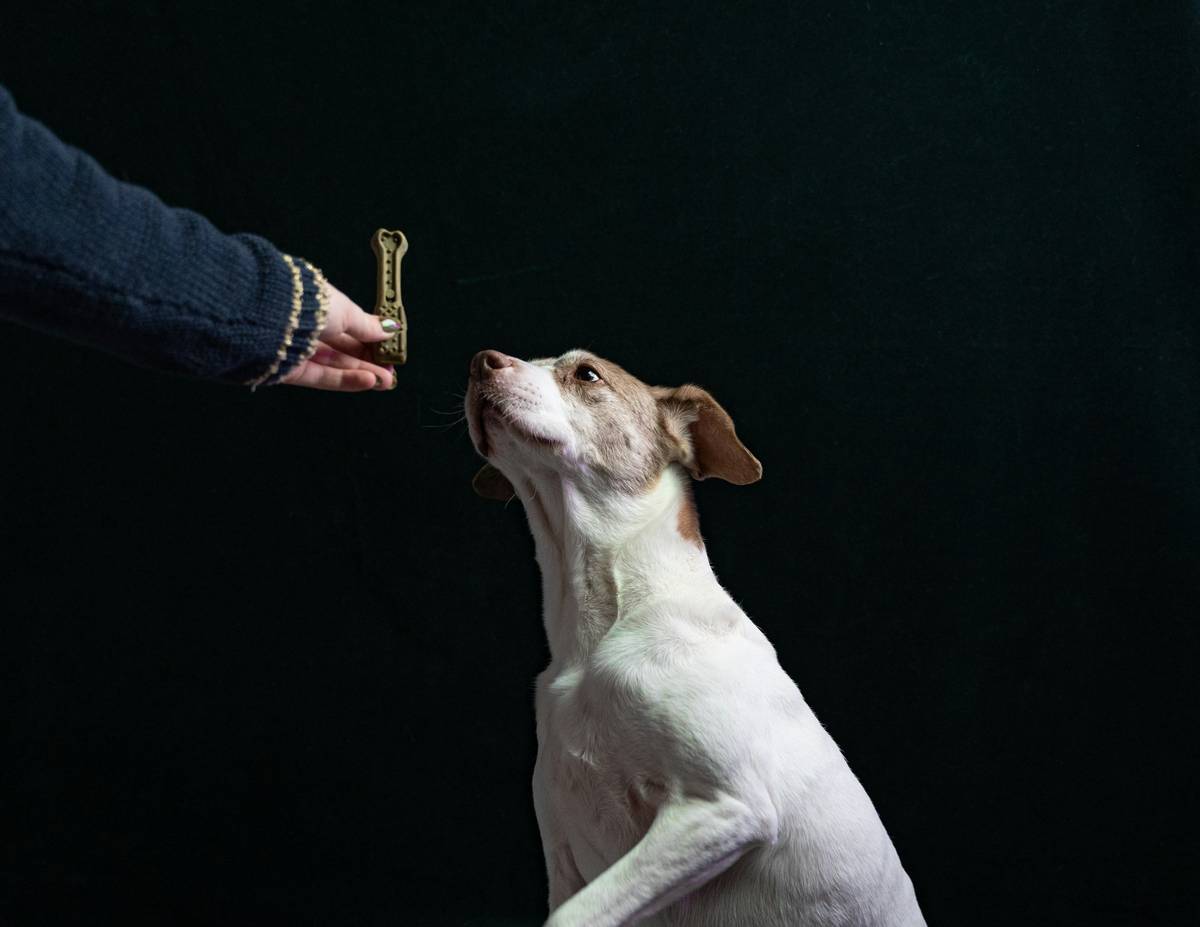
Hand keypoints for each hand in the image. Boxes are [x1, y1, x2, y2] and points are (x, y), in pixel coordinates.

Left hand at [279, 282, 396, 390]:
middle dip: (369, 360)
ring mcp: (298, 351)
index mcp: (318, 306)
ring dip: (363, 373)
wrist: (268, 316)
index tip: (389, 348)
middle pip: (343, 349)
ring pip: (336, 366)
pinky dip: (346, 380)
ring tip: (387, 380)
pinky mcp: (291, 371)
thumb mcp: (346, 312)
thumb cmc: (307, 304)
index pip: (349, 326)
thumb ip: (367, 326)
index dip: (370, 339)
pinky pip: (323, 378)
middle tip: (392, 370)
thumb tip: (390, 329)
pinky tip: (368, 381)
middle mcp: (307, 328)